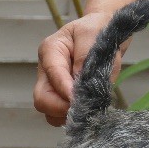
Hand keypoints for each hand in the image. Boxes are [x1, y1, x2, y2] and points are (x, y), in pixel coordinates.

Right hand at [33, 11, 121, 126]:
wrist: (107, 32)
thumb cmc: (99, 30)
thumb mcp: (92, 35)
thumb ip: (84, 57)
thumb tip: (78, 84)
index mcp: (50, 51)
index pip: (52, 75)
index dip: (65, 90)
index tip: (80, 98)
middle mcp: (47, 71)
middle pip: (42, 100)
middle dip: (62, 107)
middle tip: (86, 105)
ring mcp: (53, 86)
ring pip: (49, 112)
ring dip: (68, 115)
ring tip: (89, 105)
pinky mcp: (64, 97)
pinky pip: (62, 116)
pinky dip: (75, 117)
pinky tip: (90, 107)